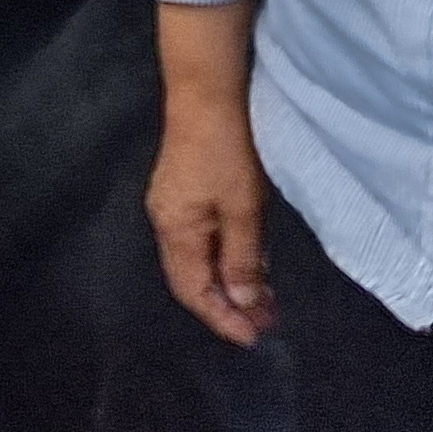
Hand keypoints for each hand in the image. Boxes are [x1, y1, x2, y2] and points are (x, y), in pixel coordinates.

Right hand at [150, 92, 277, 345]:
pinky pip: (201, 240)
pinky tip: (250, 260)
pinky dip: (225, 259)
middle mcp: (165, 222)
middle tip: (267, 322)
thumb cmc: (227, 152)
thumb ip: (242, 260)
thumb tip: (243, 303)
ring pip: (197, 259)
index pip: (192, 291)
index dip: (222, 318)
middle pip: (191, 278)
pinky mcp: (183, 191)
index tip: (254, 338)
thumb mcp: (242, 209)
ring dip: (229, 282)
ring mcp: (171, 205)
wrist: (207, 94)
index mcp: (174, 231)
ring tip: (265, 299)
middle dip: (228, 305)